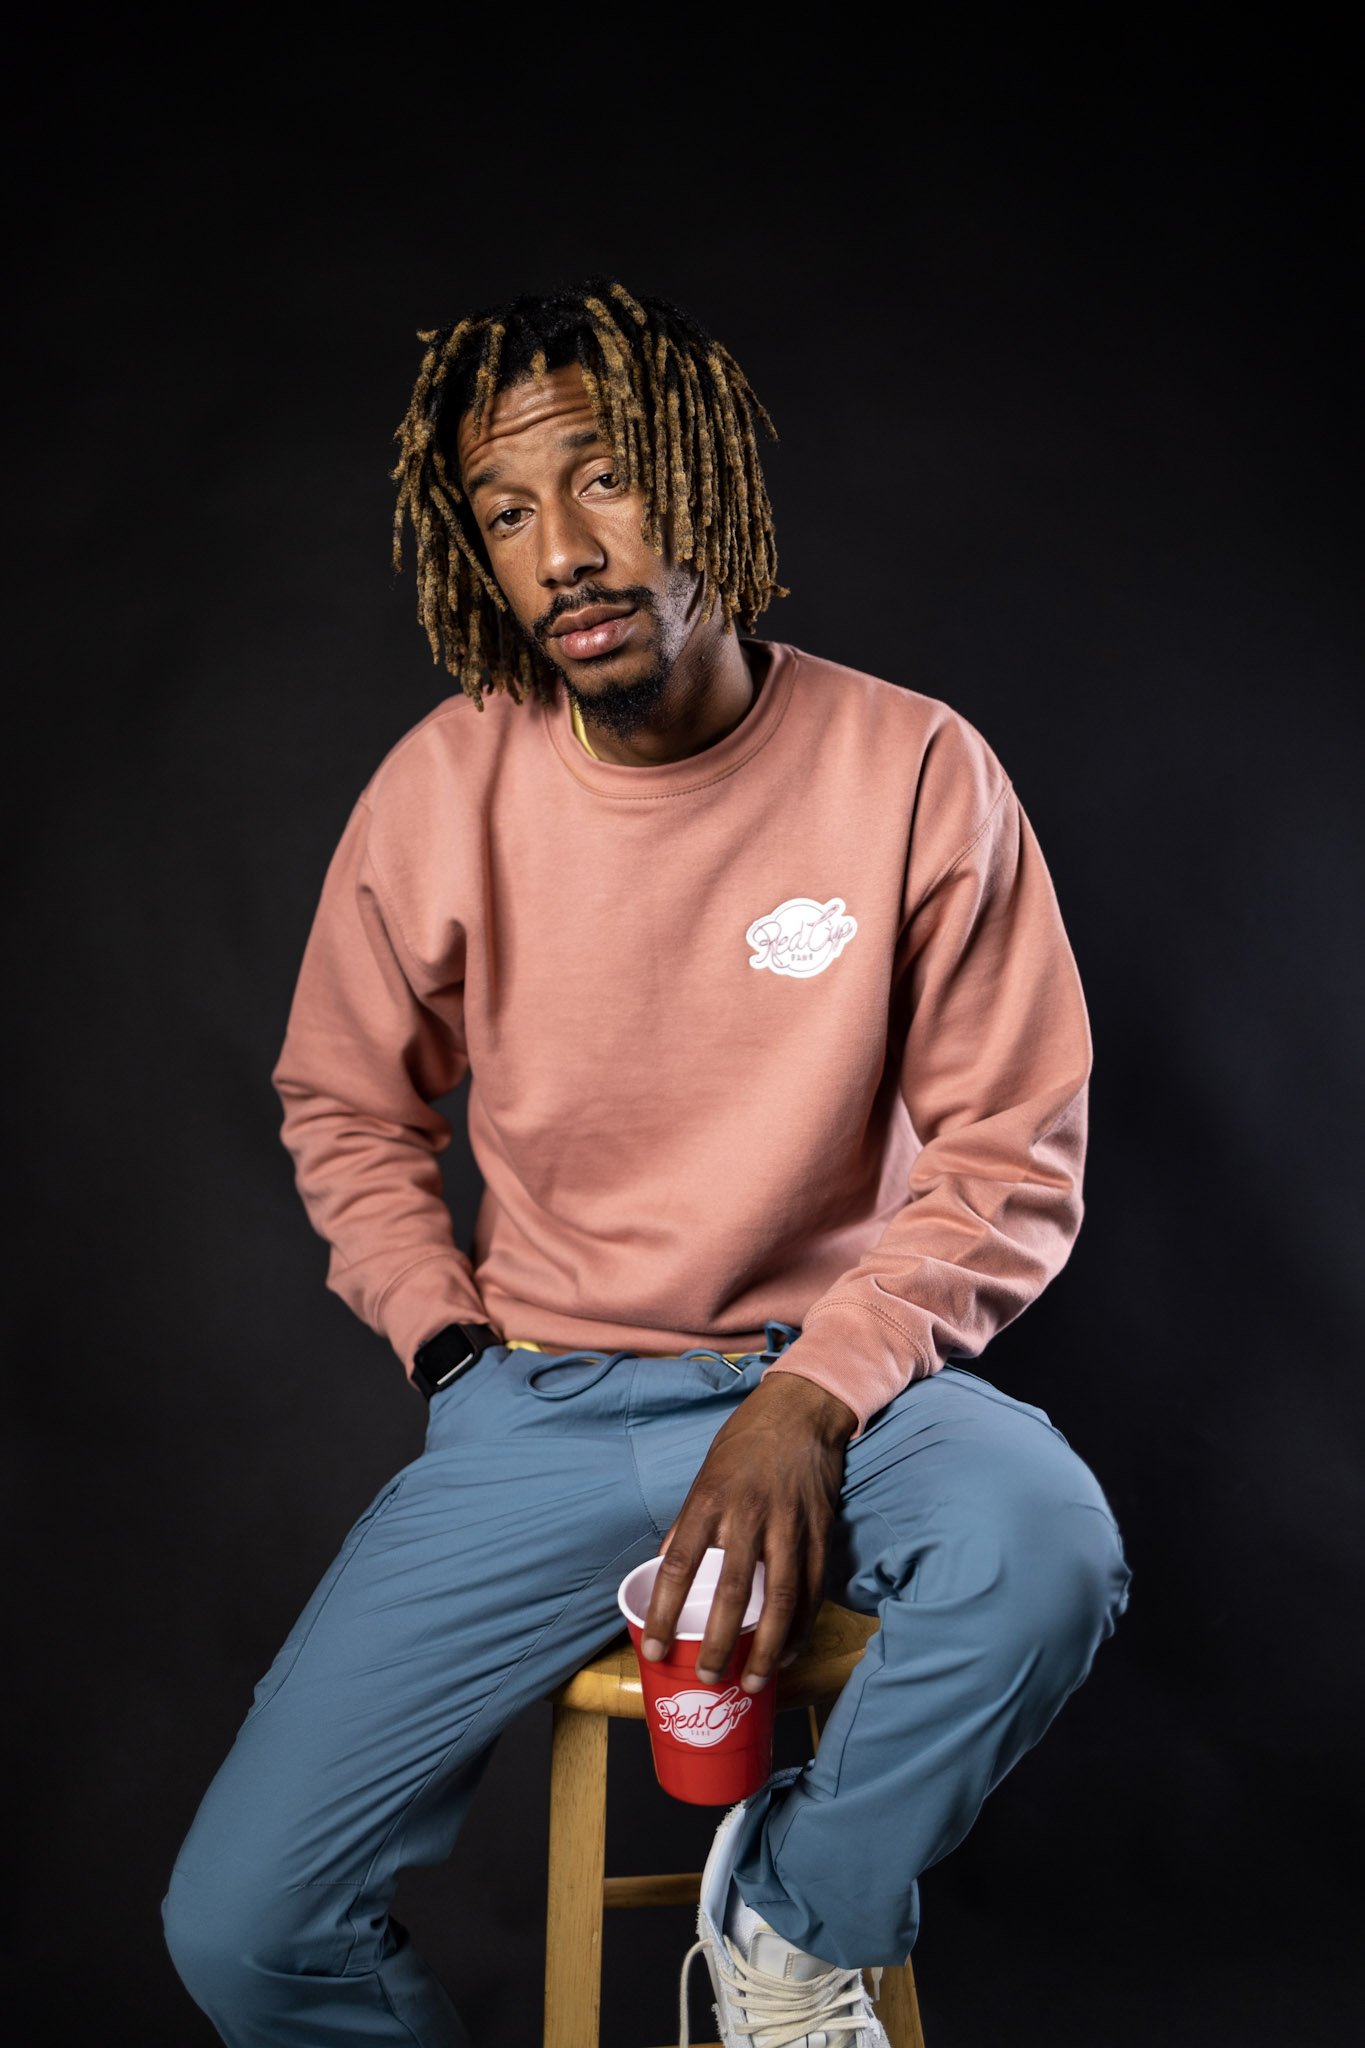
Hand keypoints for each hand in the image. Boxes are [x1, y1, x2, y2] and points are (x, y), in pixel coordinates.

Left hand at [640, 1371, 855, 1694]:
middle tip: (706, 1677)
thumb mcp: (704, 1477)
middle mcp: (749, 1513)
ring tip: (754, 1682)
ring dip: (767, 1647)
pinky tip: (788, 1651)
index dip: (663, 1612)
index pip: (678, 1564)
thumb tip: (663, 1570)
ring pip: (781, 1596)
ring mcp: (789, 1523)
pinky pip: (813, 1588)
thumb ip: (688, 1525)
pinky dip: (801, 1626)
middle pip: (731, 1589)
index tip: (654, 1649)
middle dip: (719, 1641)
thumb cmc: (744, 1445)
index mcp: (709, 1499)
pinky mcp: (821, 1531)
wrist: (801, 1411)